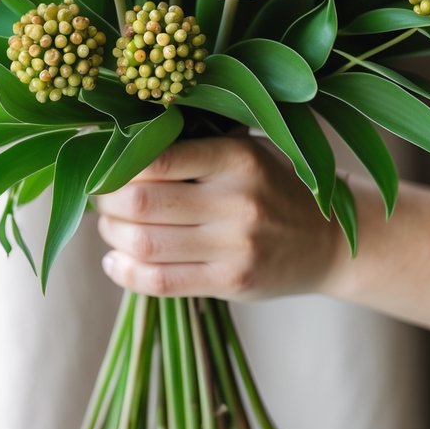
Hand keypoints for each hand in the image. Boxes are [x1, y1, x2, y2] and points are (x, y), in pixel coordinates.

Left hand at [95, 134, 342, 299]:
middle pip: (142, 201)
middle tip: (102, 199)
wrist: (327, 239)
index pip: (158, 157)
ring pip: (145, 243)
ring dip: (111, 236)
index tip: (105, 165)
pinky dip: (125, 273)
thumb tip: (115, 146)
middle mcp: (237, 199)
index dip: (117, 164)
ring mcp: (236, 245)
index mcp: (237, 156)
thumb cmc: (270, 186)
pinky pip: (161, 282)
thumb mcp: (244, 151)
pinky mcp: (232, 282)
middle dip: (107, 201)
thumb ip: (192, 148)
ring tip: (110, 229)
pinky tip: (115, 262)